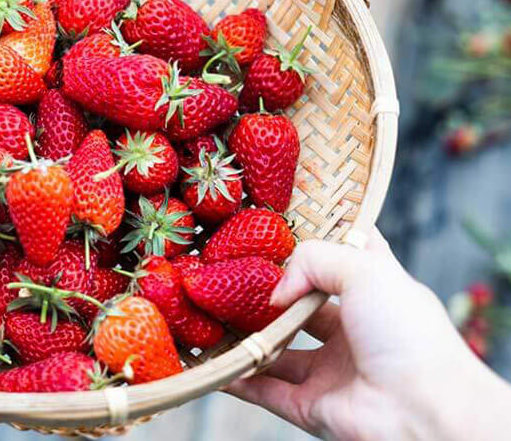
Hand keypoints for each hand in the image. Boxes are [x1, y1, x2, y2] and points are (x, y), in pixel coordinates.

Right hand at [227, 229, 510, 439]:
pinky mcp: (310, 405)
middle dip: (267, 292)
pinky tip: (211, 360)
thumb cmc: (409, 334)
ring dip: (245, 335)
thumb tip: (276, 289)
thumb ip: (313, 260)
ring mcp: (329, 369)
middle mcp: (351, 330)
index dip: (315, 239)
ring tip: (211, 313)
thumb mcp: (366, 269)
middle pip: (299, 305)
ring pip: (276, 349)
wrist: (424, 411)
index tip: (277, 224)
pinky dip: (236, 377)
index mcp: (374, 292)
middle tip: (229, 272)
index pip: (343, 257)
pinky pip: (263, 389)